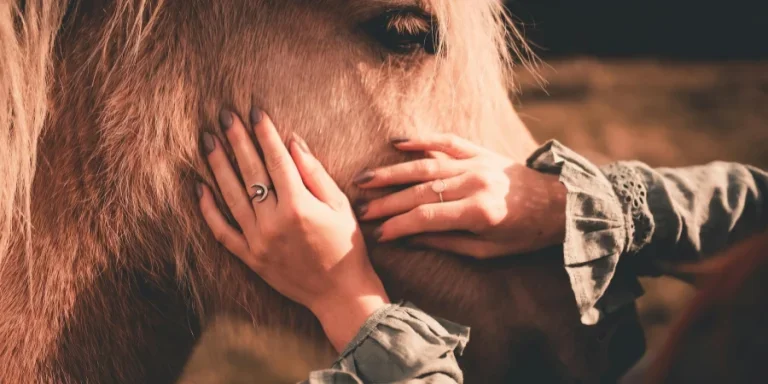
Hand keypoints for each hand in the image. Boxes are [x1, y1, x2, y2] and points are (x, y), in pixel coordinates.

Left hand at [197, 107, 388, 350]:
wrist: (340, 292)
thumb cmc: (346, 246)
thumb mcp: (339, 205)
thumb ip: (314, 173)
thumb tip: (293, 142)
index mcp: (299, 205)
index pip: (276, 159)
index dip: (265, 133)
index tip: (255, 112)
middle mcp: (274, 221)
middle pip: (250, 172)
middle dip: (237, 140)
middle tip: (224, 116)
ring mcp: (258, 241)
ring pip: (231, 196)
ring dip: (217, 166)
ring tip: (208, 141)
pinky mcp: (250, 258)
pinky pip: (222, 231)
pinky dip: (209, 209)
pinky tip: (199, 187)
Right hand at [354, 133, 566, 257]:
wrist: (557, 204)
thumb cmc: (523, 234)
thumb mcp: (488, 250)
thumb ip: (447, 242)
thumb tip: (408, 238)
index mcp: (480, 212)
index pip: (428, 217)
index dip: (399, 225)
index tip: (377, 233)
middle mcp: (476, 182)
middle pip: (421, 190)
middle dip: (387, 201)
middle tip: (360, 209)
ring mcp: (477, 163)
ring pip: (426, 165)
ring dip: (392, 172)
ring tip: (365, 178)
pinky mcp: (479, 151)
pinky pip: (446, 141)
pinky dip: (421, 140)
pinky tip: (396, 142)